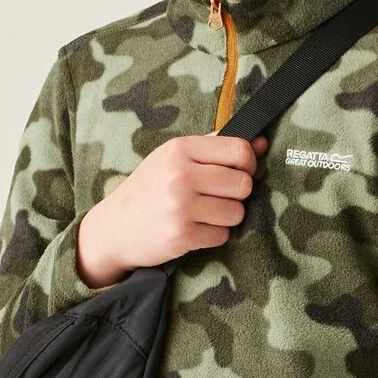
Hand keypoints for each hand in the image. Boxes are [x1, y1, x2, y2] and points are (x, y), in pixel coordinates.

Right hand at [77, 132, 268, 282]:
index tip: (237, 172)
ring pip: (237, 212)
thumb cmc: (150, 189)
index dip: (247, 164)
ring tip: (204, 214)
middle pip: (243, 184)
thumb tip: (263, 142)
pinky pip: (222, 235)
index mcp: (180, 149)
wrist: (114, 228)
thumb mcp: (174, 159)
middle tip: (218, 197)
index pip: (239, 150)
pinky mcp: (181, 235)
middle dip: (237, 194)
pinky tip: (194, 229)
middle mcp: (180, 175)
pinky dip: (213, 235)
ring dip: (226, 217)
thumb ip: (216, 148)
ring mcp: (180, 206)